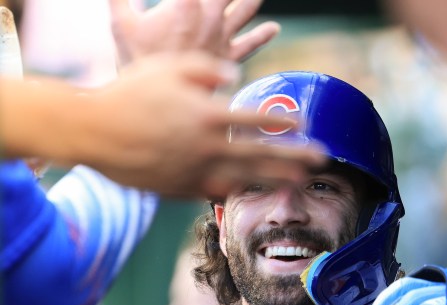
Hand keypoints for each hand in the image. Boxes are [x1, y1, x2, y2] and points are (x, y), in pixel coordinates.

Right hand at [1, 52, 324, 198]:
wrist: (93, 131)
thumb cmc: (129, 93)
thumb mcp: (169, 67)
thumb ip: (208, 69)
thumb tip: (236, 78)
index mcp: (207, 114)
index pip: (256, 120)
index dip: (282, 123)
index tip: (304, 125)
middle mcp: (207, 146)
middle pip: (261, 154)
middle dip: (294, 157)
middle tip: (321, 161)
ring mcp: (194, 170)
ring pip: (244, 178)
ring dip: (275, 180)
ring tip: (298, 182)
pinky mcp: (180, 188)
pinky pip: (215, 192)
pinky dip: (236, 192)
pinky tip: (252, 192)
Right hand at [108, 0, 279, 64]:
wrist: (156, 101)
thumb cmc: (135, 60)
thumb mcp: (121, 23)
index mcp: (186, 4)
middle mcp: (209, 18)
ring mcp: (222, 38)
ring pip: (245, 9)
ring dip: (253, 0)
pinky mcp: (228, 58)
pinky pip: (251, 44)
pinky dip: (263, 35)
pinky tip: (273, 28)